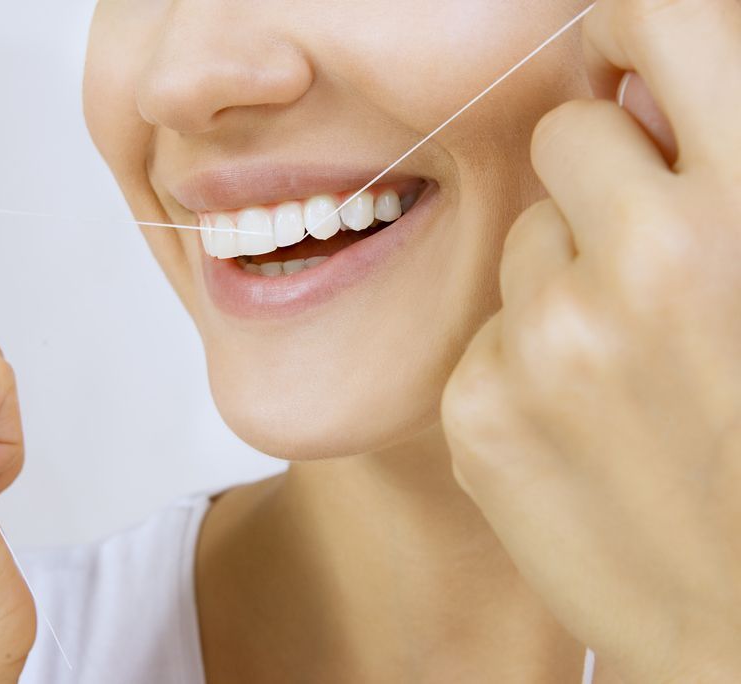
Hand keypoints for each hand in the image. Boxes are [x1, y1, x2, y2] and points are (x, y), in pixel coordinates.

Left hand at [439, 1, 740, 681]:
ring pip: (522, 238)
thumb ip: (735, 174)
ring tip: (631, 368)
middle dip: (604, 174)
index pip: (667, 18)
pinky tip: (584, 428)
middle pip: (569, 130)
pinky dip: (523, 359)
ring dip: (565, 277)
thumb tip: (660, 86)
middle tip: (649, 254)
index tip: (632, 48)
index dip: (640, 23)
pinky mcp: (480, 409)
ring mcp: (552, 338)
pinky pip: (485, 329)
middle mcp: (652, 257)